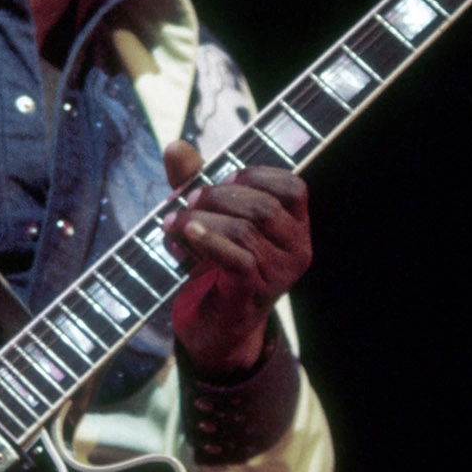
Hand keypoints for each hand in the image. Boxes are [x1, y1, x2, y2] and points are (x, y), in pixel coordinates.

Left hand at [161, 141, 312, 376]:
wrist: (213, 326)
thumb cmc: (215, 264)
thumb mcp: (207, 217)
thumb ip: (194, 181)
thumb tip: (175, 145)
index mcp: (296, 228)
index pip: (293, 188)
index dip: (256, 176)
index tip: (223, 180)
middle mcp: (297, 251)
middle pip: (264, 207)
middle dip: (217, 196)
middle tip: (186, 201)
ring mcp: (278, 276)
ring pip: (245, 231)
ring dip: (202, 219)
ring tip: (175, 223)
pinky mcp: (253, 295)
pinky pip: (238, 260)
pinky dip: (208, 241)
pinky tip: (185, 233)